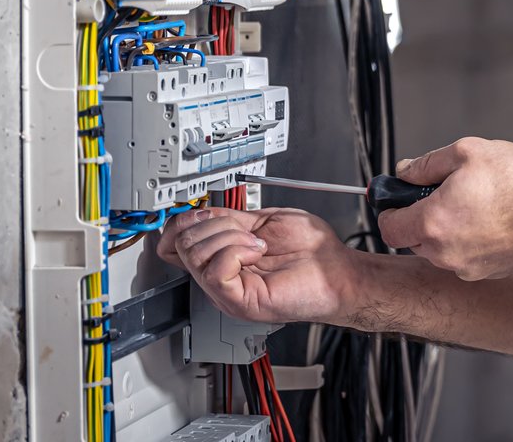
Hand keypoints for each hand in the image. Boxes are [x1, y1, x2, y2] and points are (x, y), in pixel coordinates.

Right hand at [158, 207, 358, 324]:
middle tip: (248, 232)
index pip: (175, 241)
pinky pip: (214, 272)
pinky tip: (257, 253)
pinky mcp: (237, 301)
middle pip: (182, 243)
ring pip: (195, 254)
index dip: (184, 220)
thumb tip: (203, 212)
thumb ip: (232, 218)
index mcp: (223, 257)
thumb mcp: (265, 222)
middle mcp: (219, 275)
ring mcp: (225, 291)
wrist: (337, 271)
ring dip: (231, 236)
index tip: (206, 213)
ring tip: (258, 244)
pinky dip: (236, 252)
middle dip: (216, 224)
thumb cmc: (313, 251)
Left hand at [379, 137, 512, 280]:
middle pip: (413, 238)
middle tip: (445, 192)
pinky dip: (469, 240)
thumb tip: (406, 170)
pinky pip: (464, 256)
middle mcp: (444, 252)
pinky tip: (492, 219)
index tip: (399, 197)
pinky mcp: (487, 272)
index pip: (388, 227)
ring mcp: (466, 267)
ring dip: (446, 228)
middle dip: (421, 216)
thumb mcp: (469, 152)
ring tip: (476, 203)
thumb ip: (427, 163)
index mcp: (433, 222)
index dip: (390, 209)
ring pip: (439, 249)